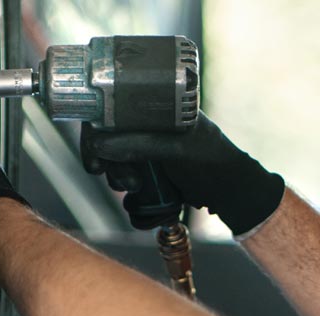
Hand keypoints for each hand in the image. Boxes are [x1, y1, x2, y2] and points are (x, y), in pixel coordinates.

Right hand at [81, 112, 284, 235]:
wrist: (229, 191)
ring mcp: (146, 149)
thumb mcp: (176, 149)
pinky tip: (139, 198)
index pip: (111, 111)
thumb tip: (101, 145)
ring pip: (113, 164)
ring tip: (138, 189)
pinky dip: (126, 193)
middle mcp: (147, 125)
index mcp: (156, 107)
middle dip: (111, 165)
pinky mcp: (148, 171)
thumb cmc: (211, 162)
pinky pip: (124, 181)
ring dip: (118, 181)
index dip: (95, 135)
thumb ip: (140, 145)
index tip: (96, 162)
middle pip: (107, 141)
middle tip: (128, 183)